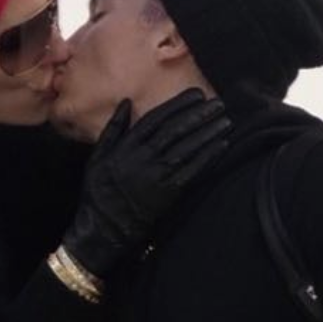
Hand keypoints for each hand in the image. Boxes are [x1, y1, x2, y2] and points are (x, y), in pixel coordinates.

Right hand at [61, 88, 230, 277]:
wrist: (104, 227)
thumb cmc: (99, 191)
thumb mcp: (97, 156)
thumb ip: (113, 128)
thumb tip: (126, 102)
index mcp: (126, 147)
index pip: (156, 119)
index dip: (177, 105)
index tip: (195, 94)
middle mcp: (143, 158)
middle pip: (175, 131)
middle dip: (198, 115)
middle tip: (217, 103)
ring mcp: (158, 175)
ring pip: (187, 148)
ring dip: (208, 133)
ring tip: (225, 120)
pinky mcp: (170, 192)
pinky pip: (192, 170)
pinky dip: (208, 156)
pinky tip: (221, 145)